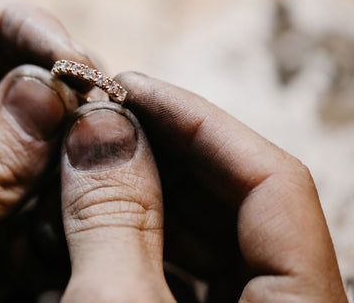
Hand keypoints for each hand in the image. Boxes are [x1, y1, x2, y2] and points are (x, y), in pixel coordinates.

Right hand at [58, 72, 346, 301]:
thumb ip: (112, 217)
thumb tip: (99, 127)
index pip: (276, 179)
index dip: (199, 120)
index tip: (129, 88)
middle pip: (239, 201)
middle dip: (162, 152)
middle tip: (97, 123)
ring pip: (205, 236)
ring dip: (142, 193)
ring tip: (84, 166)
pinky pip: (179, 272)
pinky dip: (135, 240)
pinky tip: (89, 224)